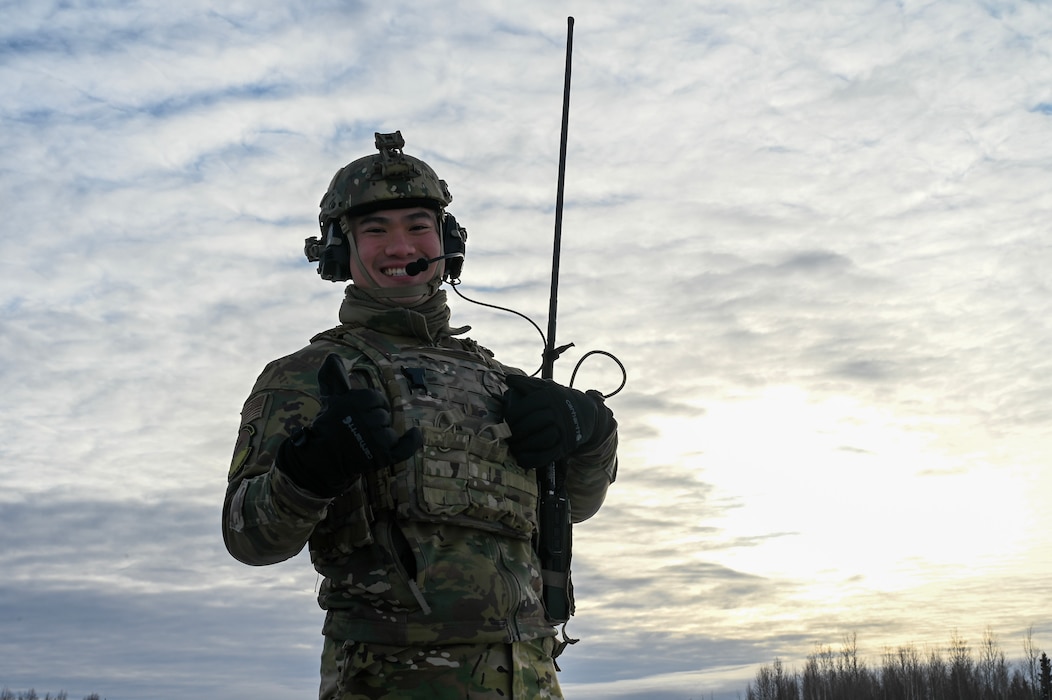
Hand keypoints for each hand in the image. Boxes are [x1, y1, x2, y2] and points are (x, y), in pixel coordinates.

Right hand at [277, 354, 422, 496]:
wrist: (322, 457)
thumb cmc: (328, 426)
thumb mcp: (331, 397)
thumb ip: (334, 376)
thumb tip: (333, 357)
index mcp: (358, 400)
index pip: (378, 399)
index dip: (372, 406)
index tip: (361, 414)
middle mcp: (369, 417)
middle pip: (384, 415)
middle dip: (375, 421)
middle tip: (359, 430)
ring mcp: (377, 437)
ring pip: (391, 431)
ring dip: (382, 436)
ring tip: (365, 441)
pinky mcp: (382, 455)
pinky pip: (404, 448)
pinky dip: (412, 442)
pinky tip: (415, 434)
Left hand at [502, 374, 611, 469]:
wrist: (585, 414)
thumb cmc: (558, 400)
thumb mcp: (546, 387)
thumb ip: (527, 384)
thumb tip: (509, 380)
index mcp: (551, 396)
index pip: (528, 406)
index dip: (513, 415)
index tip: (506, 420)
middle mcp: (559, 413)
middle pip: (534, 423)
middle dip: (516, 430)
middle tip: (507, 434)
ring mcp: (564, 431)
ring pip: (541, 439)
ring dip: (523, 445)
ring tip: (512, 446)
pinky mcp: (565, 447)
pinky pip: (547, 456)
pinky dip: (532, 459)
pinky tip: (520, 458)